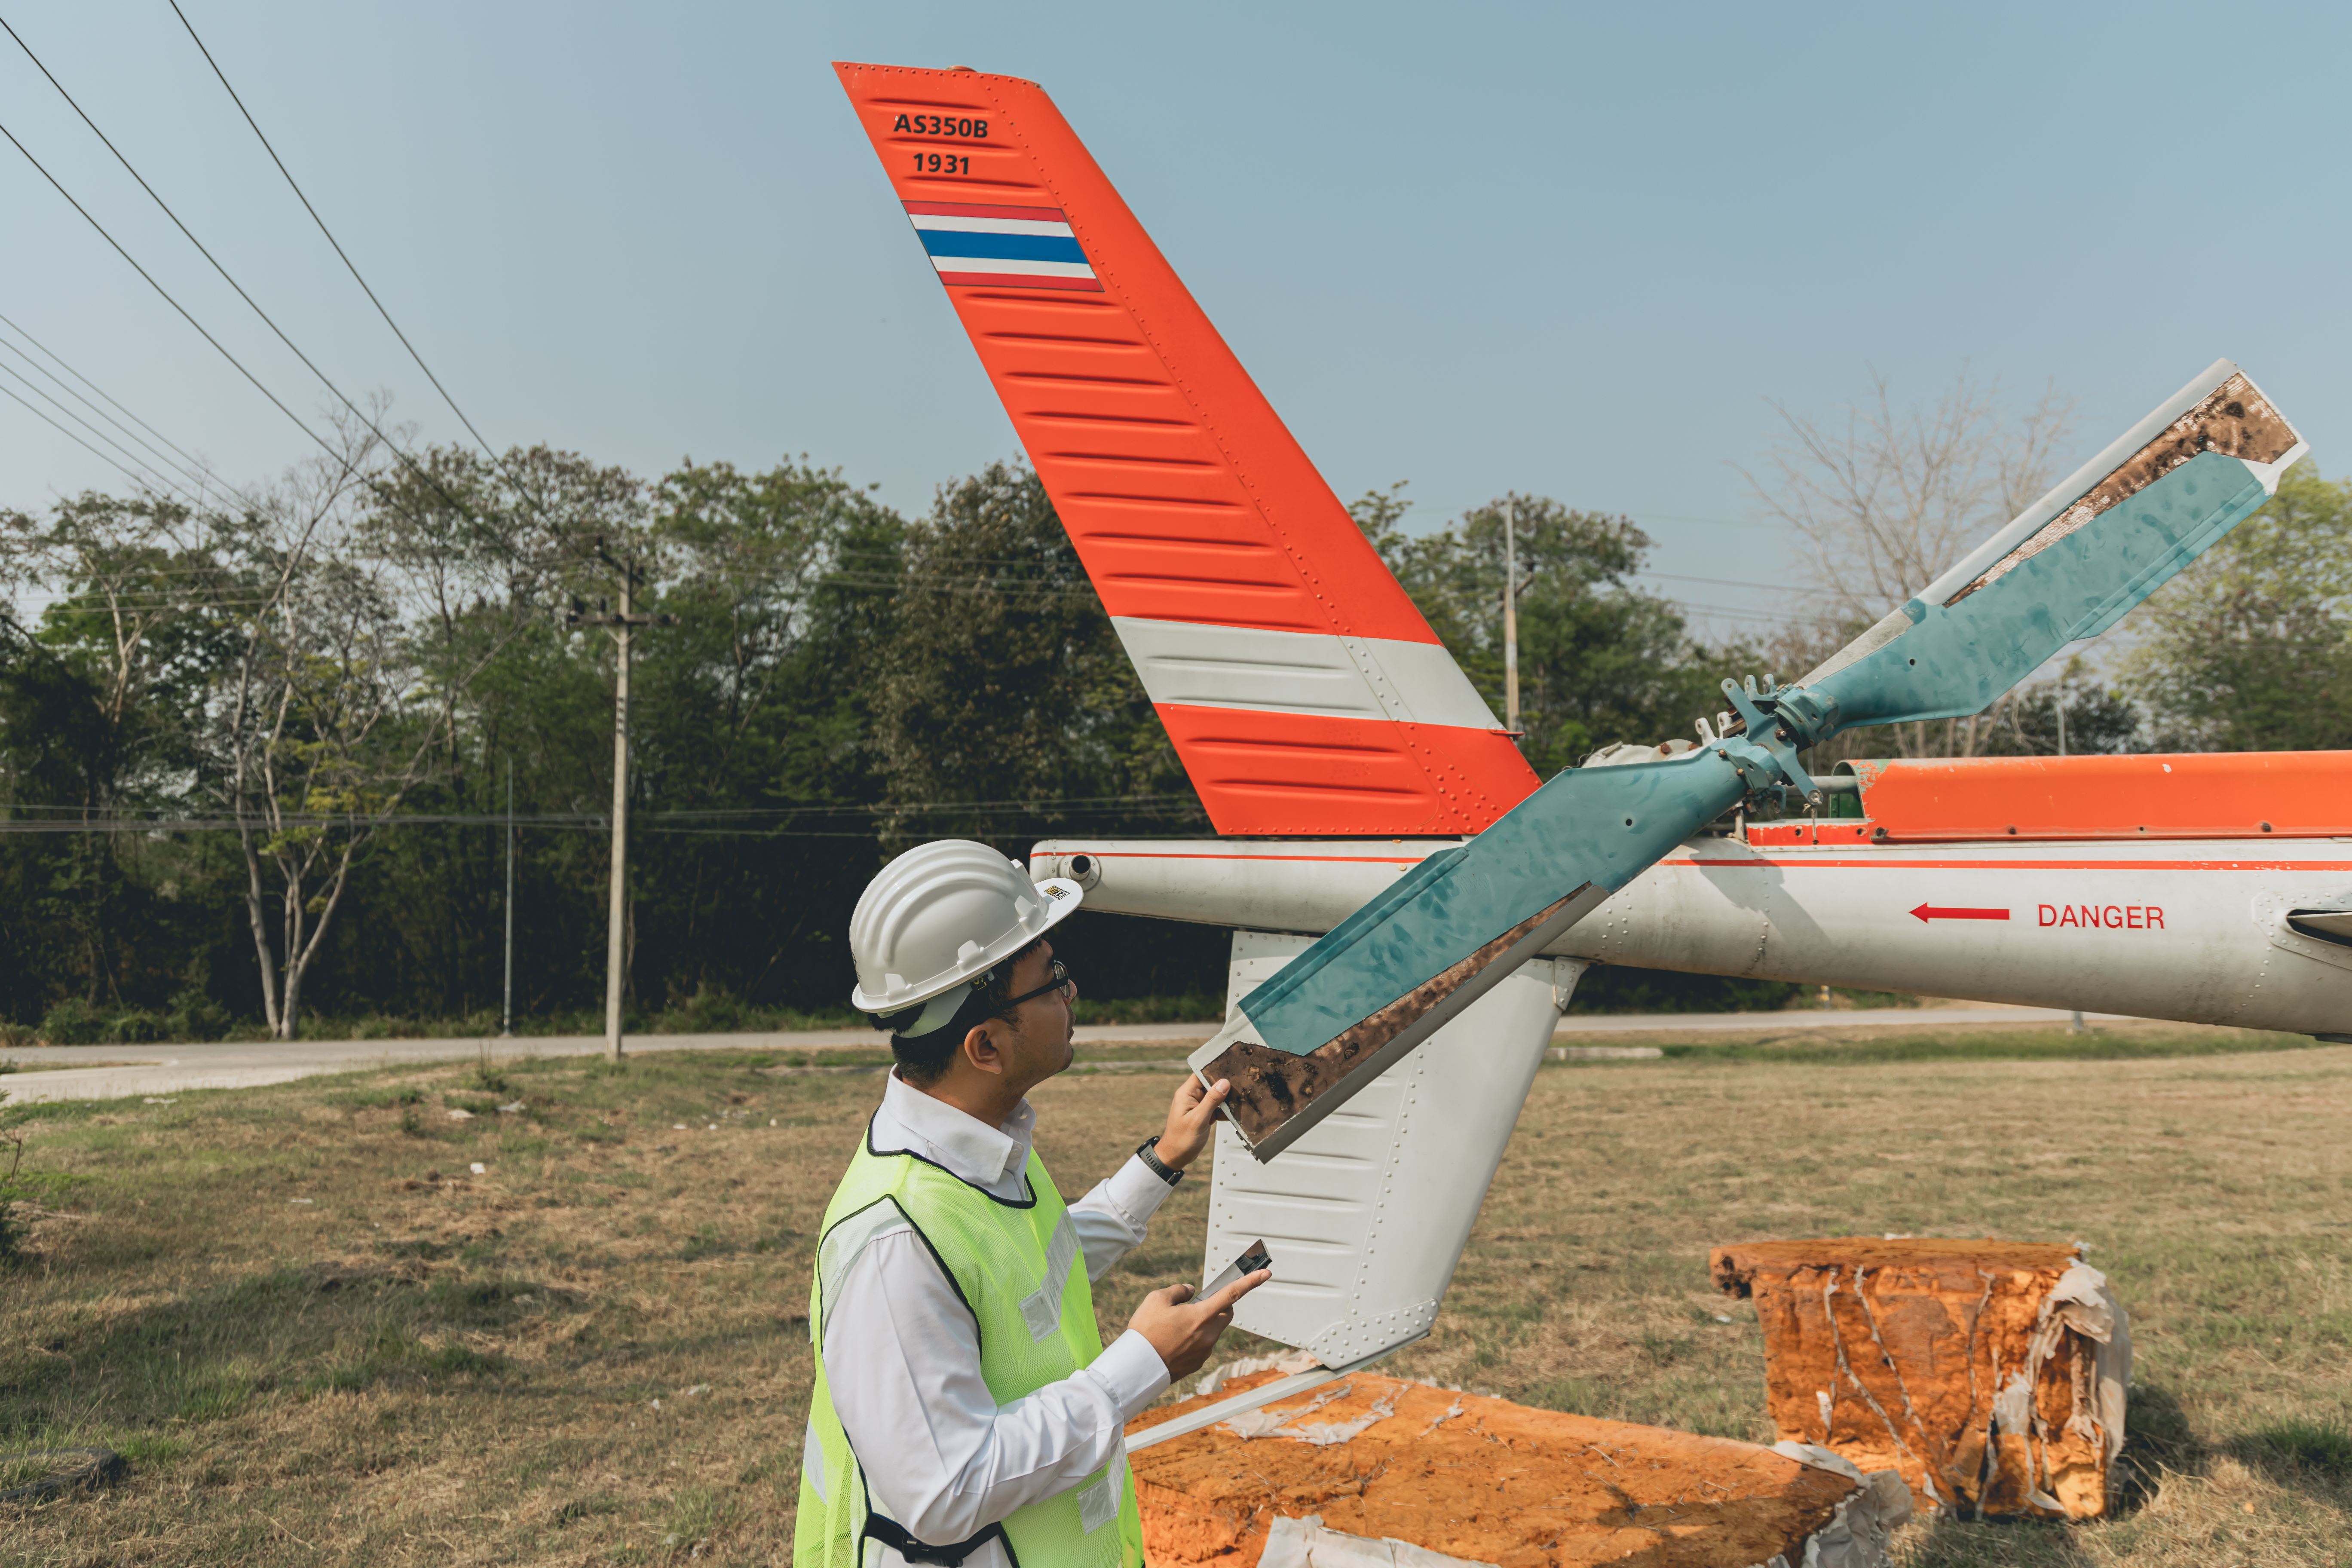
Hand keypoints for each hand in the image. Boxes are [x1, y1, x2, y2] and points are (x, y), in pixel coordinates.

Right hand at [1127, 1269, 1269, 1380]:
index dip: (1250, 1282)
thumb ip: (1178, 1291)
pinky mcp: (1198, 1363)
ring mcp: (1205, 1351)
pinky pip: (1203, 1345)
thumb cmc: (1146, 1331)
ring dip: (1203, 1323)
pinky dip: (1194, 1339)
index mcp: (1202, 1315)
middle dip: (1219, 1305)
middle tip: (1196, 1305)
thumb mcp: (1156, 1299)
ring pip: (1213, 1330)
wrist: (1138, 1367)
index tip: (1266, 1274)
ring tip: (1175, 1326)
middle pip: (1226, 1313)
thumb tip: (1190, 1292)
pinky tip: (1173, 1341)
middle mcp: (1208, 1334)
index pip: (1232, 1294)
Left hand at [1154, 1074, 1229, 1170]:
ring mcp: (1197, 1106)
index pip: (1201, 1074)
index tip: (1229, 1070)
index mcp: (1186, 1094)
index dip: (1214, 1071)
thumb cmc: (1180, 1140)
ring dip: (1226, 1100)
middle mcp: (1191, 1097)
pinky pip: (1216, 1108)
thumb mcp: (1198, 1119)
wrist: (1175, 1156)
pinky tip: (1232, 1114)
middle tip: (1238, 1087)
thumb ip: (1211, 1100)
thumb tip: (1223, 1083)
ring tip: (1237, 1101)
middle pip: (1210, 1084)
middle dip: (1224, 1086)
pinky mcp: (1202, 1114)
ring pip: (1215, 1096)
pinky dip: (1224, 1111)